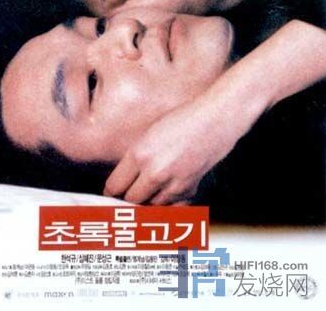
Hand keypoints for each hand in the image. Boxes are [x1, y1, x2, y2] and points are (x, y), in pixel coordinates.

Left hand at [103, 93, 240, 204]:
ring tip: (148, 193)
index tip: (112, 191)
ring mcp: (173, 184)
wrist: (216, 120)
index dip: (111, 190)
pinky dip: (168, 204)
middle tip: (128, 193)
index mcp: (139, 154)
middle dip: (128, 197)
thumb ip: (135, 157)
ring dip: (148, 202)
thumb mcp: (150, 133)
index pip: (114, 186)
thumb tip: (123, 179)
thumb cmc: (183, 119)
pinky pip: (172, 207)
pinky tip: (167, 194)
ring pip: (151, 207)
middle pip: (130, 200)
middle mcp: (154, 172)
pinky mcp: (190, 190)